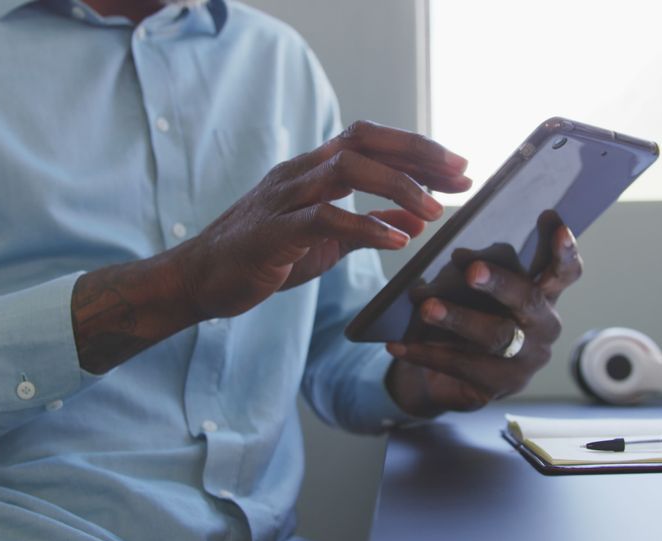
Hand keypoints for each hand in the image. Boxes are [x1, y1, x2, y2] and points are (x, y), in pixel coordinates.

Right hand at [173, 120, 470, 319]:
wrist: (201, 279)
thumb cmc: (264, 256)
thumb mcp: (327, 240)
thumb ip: (370, 226)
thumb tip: (417, 221)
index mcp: (314, 170)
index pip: (373, 140)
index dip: (419, 150)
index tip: (460, 168)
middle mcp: (300, 172)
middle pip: (365, 140)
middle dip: (418, 154)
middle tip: (461, 175)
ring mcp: (284, 197)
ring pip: (347, 168)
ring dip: (398, 186)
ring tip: (435, 211)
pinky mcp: (273, 231)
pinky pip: (324, 218)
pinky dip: (365, 227)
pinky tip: (397, 243)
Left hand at [385, 224, 583, 415]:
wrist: (452, 378)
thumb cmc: (470, 317)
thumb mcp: (476, 291)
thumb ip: (477, 270)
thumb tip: (456, 255)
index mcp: (544, 295)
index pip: (564, 272)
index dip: (562, 249)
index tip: (551, 217)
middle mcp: (544, 327)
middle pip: (530, 300)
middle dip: (501, 283)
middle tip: (472, 270)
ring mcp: (526, 360)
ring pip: (496, 336)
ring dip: (459, 319)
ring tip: (427, 308)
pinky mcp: (501, 386)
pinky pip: (462, 367)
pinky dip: (426, 353)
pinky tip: (398, 344)